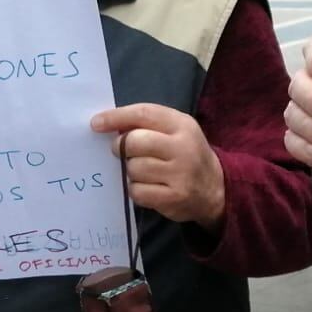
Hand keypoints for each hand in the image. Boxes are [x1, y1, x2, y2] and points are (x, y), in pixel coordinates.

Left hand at [90, 103, 225, 229]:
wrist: (216, 188)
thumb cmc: (186, 154)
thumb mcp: (175, 131)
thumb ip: (147, 125)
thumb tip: (108, 124)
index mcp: (182, 125)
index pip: (144, 113)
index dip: (116, 117)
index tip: (96, 123)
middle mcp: (183, 147)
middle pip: (134, 142)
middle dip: (121, 147)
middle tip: (122, 151)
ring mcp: (180, 174)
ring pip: (133, 168)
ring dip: (131, 171)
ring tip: (144, 172)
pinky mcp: (173, 198)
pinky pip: (137, 191)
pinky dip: (136, 189)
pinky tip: (148, 187)